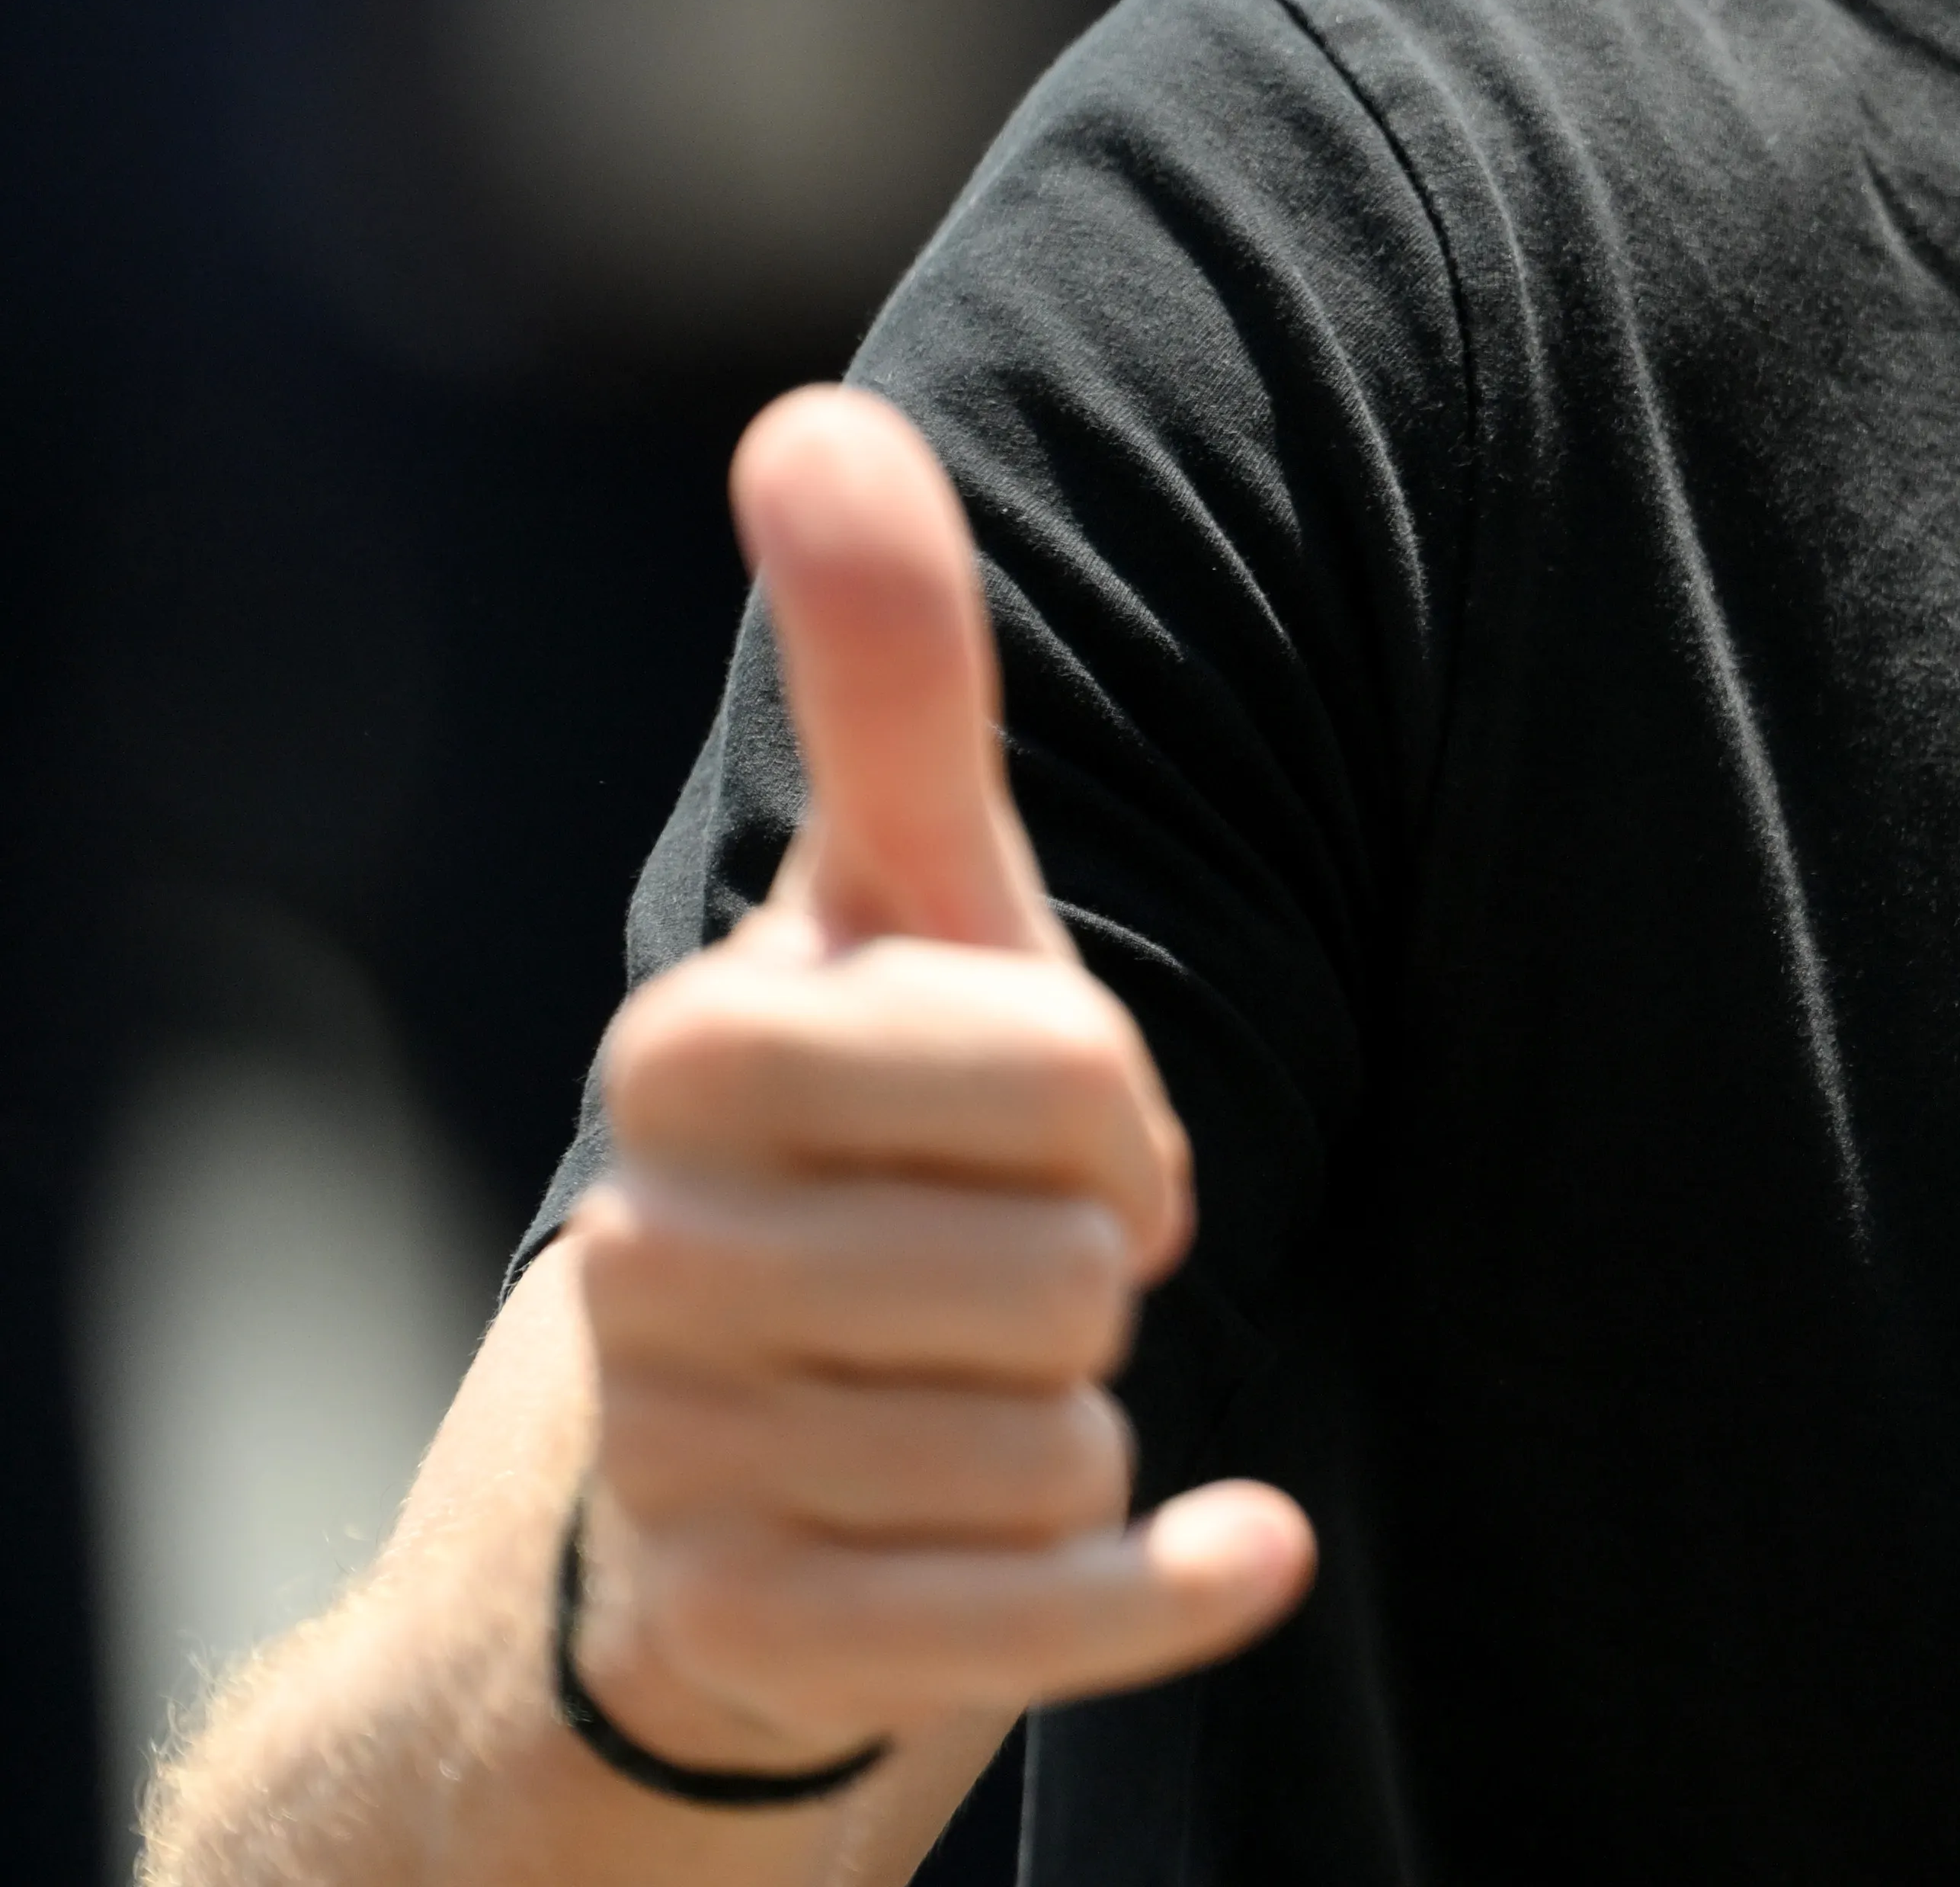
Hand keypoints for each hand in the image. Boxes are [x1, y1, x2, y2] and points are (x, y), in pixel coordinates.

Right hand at [558, 389, 1313, 1771]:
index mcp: (685, 1061)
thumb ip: (886, 668)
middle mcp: (639, 1267)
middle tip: (1009, 1259)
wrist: (744, 1438)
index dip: (1108, 1099)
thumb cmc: (877, 1122)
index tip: (1050, 1118)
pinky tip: (1224, 1545)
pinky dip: (1168, 1585)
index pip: (1063, 1064)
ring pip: (1060, 1432)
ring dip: (1085, 1410)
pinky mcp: (766, 1640)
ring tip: (982, 1382)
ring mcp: (683, 1468)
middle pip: (1067, 1264)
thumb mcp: (909, 897)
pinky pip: (1042, 1615)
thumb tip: (813, 414)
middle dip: (1095, 1261)